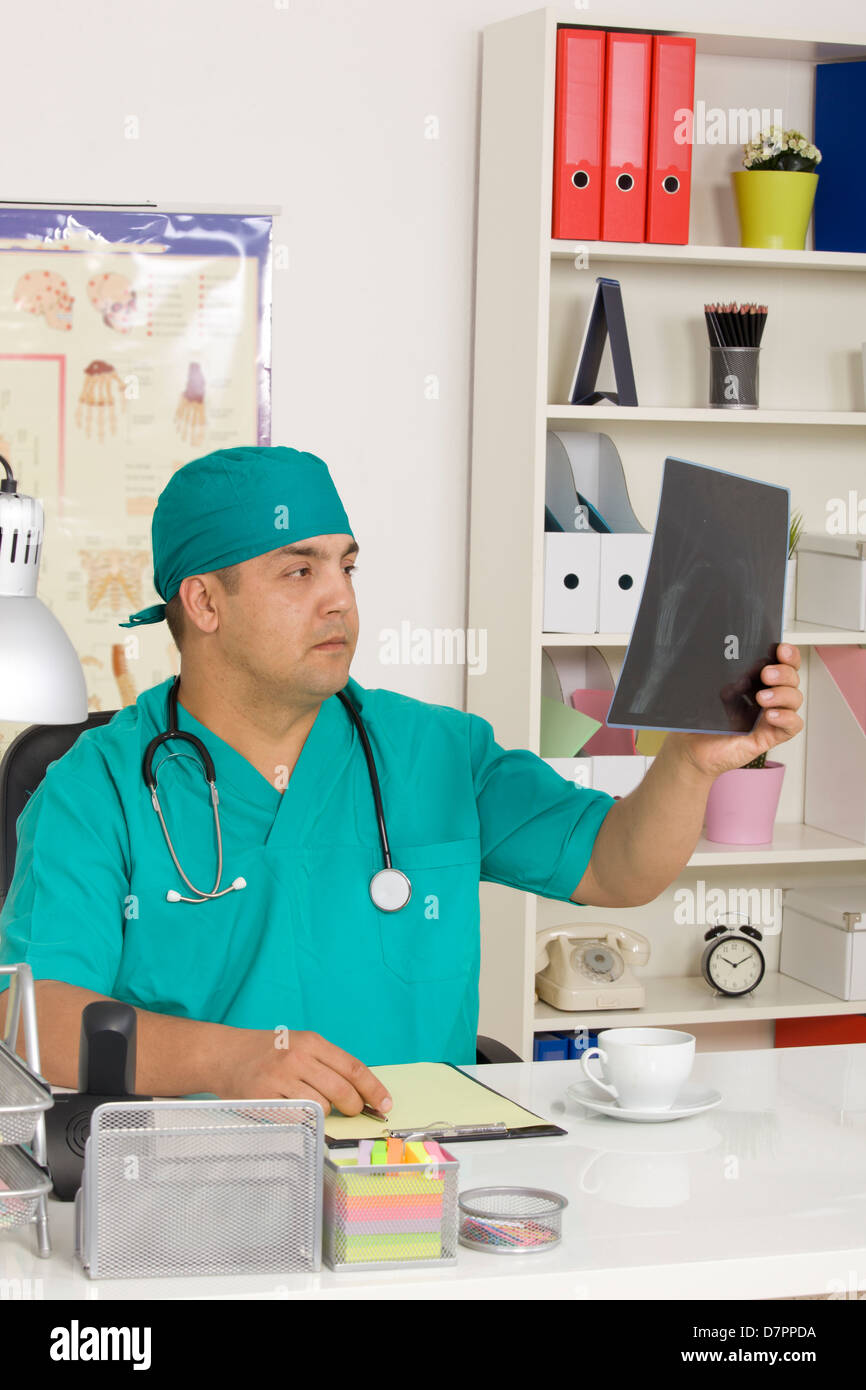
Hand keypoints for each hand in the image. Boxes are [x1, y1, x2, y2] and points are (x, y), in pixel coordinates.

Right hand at [215, 1027, 392, 1116]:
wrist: (225, 1055)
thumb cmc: (269, 1053)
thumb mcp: (301, 1044)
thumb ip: (329, 1064)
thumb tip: (362, 1091)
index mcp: (312, 1042)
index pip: (354, 1069)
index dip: (374, 1089)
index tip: (385, 1104)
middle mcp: (297, 1058)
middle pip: (342, 1092)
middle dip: (354, 1107)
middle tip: (353, 1111)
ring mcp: (280, 1079)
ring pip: (322, 1107)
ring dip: (324, 1112)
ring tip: (310, 1102)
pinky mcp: (265, 1099)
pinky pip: (298, 1118)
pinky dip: (303, 1119)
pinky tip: (295, 1109)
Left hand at [671, 643, 803, 779]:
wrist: (692, 748)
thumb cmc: (702, 721)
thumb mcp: (710, 691)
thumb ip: (724, 677)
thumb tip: (733, 665)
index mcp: (755, 682)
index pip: (781, 664)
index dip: (787, 654)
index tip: (780, 648)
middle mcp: (766, 698)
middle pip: (792, 679)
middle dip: (784, 672)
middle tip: (767, 673)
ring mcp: (770, 716)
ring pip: (794, 699)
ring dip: (782, 694)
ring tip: (762, 697)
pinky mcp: (770, 736)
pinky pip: (792, 726)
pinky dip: (787, 718)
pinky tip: (771, 715)